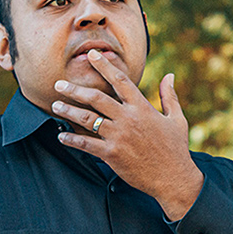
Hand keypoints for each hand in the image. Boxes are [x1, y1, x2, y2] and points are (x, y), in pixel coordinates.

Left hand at [51, 52, 206, 220]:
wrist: (174, 178)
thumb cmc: (176, 149)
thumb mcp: (177, 119)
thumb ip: (169, 96)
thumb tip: (169, 75)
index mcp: (142, 107)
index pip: (120, 80)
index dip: (104, 66)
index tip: (91, 55)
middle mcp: (128, 118)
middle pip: (96, 98)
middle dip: (75, 89)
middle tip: (58, 84)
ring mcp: (118, 136)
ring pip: (88, 119)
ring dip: (69, 111)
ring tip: (55, 106)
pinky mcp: (112, 154)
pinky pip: (86, 144)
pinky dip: (72, 139)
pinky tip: (62, 136)